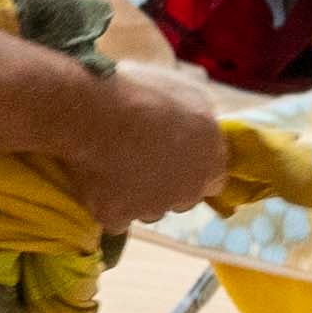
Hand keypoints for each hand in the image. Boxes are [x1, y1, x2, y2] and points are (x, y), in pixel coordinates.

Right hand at [61, 61, 237, 229]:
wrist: (100, 114)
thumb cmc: (147, 95)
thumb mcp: (192, 96)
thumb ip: (203, 122)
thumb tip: (202, 126)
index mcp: (211, 163)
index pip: (214, 180)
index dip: (195, 169)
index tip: (178, 157)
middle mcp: (188, 193)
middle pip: (182, 199)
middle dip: (168, 186)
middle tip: (144, 160)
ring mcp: (152, 209)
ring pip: (148, 210)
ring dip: (138, 197)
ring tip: (116, 167)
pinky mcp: (117, 217)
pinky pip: (115, 217)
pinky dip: (107, 204)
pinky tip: (97, 182)